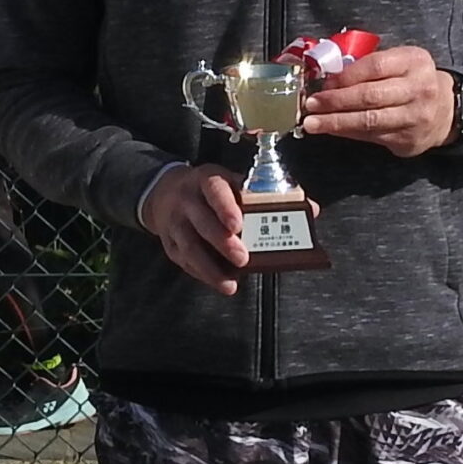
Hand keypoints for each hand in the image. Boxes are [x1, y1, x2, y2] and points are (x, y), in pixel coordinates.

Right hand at [142, 163, 248, 295]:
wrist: (165, 192)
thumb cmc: (209, 191)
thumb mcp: (228, 181)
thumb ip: (252, 194)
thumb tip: (296, 204)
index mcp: (206, 180)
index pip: (215, 191)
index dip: (225, 208)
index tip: (237, 226)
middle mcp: (187, 200)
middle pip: (202, 223)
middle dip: (223, 244)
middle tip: (243, 259)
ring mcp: (175, 222)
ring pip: (189, 248)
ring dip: (210, 268)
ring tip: (229, 283)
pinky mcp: (169, 243)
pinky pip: (184, 261)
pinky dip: (202, 274)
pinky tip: (218, 281)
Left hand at [300, 44, 456, 157]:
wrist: (446, 111)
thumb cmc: (411, 81)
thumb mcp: (400, 62)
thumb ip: (371, 66)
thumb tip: (328, 79)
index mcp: (414, 61)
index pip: (376, 66)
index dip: (346, 75)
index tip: (323, 82)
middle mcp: (419, 88)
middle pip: (370, 96)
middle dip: (336, 101)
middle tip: (310, 104)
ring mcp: (415, 116)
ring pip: (369, 120)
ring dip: (336, 122)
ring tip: (312, 122)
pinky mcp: (408, 139)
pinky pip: (371, 136)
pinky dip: (347, 133)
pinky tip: (330, 130)